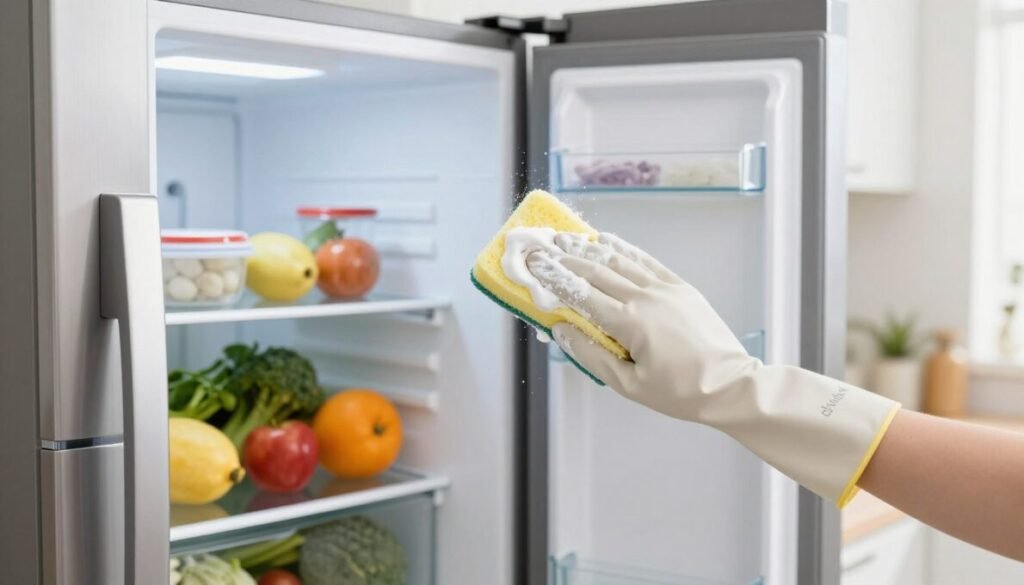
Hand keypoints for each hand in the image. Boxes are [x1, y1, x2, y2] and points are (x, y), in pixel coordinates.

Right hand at [526, 232, 758, 419]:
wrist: (731, 384)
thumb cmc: (680, 392)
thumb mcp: (629, 385)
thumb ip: (592, 355)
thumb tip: (562, 332)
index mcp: (630, 324)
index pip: (582, 295)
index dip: (555, 279)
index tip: (535, 265)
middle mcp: (646, 298)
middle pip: (597, 272)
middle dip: (567, 260)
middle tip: (543, 248)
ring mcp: (665, 289)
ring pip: (620, 261)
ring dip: (591, 249)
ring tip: (568, 239)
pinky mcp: (681, 287)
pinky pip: (646, 262)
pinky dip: (624, 250)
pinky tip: (608, 241)